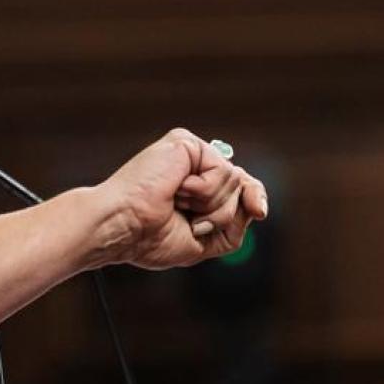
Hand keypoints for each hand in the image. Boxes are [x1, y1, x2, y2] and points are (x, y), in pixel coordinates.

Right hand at [94, 128, 267, 270]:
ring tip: (177, 204)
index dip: (254, 197)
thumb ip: (234, 224)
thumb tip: (257, 206)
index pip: (240, 186)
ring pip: (234, 181)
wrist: (123, 227)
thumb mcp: (205, 240)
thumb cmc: (149, 238)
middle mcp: (194, 164)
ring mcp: (190, 152)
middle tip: (190, 222)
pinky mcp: (185, 143)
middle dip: (223, 213)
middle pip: (242, 184)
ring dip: (209, 206)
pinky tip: (177, 191)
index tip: (260, 211)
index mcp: (195, 185)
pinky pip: (222, 171)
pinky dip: (203, 191)